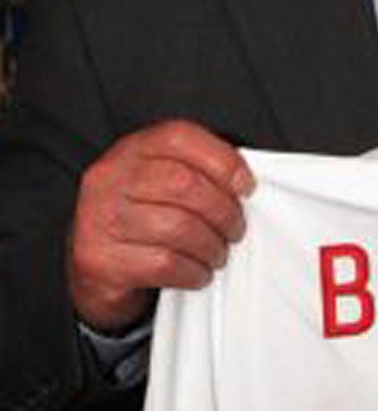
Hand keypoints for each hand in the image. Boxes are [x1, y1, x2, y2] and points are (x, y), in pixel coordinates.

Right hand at [68, 121, 254, 332]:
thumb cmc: (144, 218)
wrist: (98, 267)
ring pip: (176, 228)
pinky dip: (192, 271)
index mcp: (131, 151)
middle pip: (184, 184)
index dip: (223, 161)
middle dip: (223, 211)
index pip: (180, 138)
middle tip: (235, 230)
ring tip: (217, 253)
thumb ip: (197, 170)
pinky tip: (198, 272)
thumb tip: (244, 183)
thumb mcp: (163, 182)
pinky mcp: (98, 258)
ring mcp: (97, 217)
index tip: (246, 187)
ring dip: (211, 246)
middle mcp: (109, 179)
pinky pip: (162, 263)